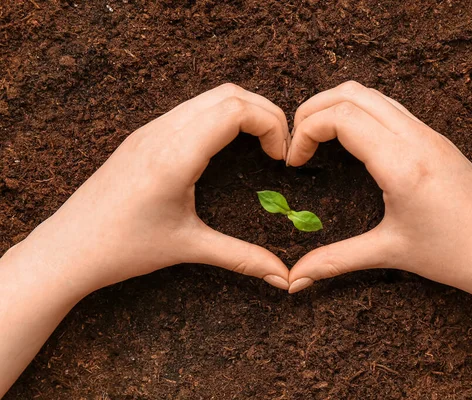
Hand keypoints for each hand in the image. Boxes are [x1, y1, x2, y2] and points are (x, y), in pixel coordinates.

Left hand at [17, 83, 290, 294]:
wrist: (65, 249)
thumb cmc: (122, 249)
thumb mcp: (189, 248)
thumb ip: (242, 259)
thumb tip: (283, 277)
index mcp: (176, 155)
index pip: (236, 110)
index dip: (271, 124)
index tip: (281, 158)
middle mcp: (162, 132)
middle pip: (228, 93)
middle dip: (264, 112)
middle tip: (279, 146)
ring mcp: (149, 130)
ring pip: (208, 96)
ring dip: (242, 110)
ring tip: (259, 143)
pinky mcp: (142, 136)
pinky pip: (189, 108)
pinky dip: (219, 115)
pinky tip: (225, 146)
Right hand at [286, 81, 471, 305]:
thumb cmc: (456, 255)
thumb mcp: (390, 253)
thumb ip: (335, 261)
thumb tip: (296, 280)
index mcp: (401, 163)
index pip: (341, 117)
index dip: (305, 131)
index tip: (294, 161)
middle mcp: (417, 138)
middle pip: (352, 93)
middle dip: (314, 109)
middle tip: (297, 141)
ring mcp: (430, 134)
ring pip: (373, 94)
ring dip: (338, 105)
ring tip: (319, 136)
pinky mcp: (438, 139)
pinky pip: (392, 107)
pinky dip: (361, 111)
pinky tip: (353, 141)